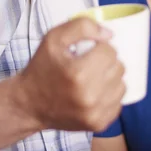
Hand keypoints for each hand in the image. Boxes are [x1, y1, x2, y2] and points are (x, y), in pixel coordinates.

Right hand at [19, 17, 125, 131]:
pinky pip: (118, 102)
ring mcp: (95, 113)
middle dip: (106, 62)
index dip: (99, 47)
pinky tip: (93, 92)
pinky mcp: (98, 124)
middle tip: (89, 64)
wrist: (29, 104)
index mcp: (78, 73)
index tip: (86, 52)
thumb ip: (81, 26)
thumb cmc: (41, 68)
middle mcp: (89, 96)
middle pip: (118, 67)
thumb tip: (109, 34)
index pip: (109, 51)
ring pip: (121, 85)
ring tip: (92, 78)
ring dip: (110, 78)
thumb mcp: (53, 38)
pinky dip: (109, 95)